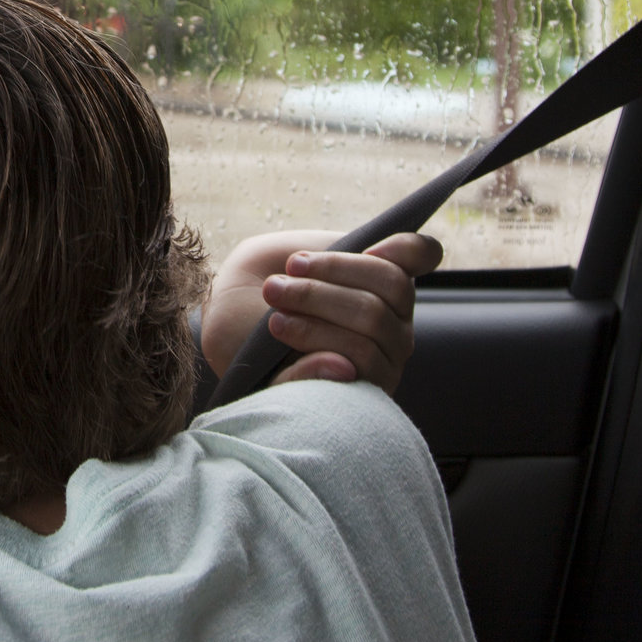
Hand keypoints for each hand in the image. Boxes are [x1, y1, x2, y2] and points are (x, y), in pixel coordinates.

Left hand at [199, 230, 442, 394]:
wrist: (222, 341)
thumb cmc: (254, 296)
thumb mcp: (280, 259)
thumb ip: (322, 260)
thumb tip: (360, 300)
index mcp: (378, 281)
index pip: (420, 255)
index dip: (406, 247)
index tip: (371, 246)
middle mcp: (393, 320)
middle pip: (393, 286)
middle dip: (331, 276)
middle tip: (280, 281)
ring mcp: (385, 359)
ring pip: (373, 325)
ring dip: (317, 311)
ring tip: (273, 314)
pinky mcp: (364, 395)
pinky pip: (356, 367)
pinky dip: (316, 348)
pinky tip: (283, 337)